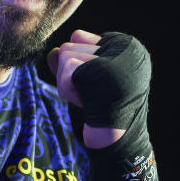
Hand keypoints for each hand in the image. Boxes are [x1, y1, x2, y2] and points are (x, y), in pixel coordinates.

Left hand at [47, 29, 124, 147]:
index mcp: (127, 45)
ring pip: (64, 57)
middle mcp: (126, 48)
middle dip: (72, 76)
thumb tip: (53, 51)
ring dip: (70, 85)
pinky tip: (89, 104)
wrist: (117, 143)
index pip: (78, 37)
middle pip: (68, 46)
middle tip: (94, 96)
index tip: (96, 86)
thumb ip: (69, 60)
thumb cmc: (100, 111)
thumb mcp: (84, 79)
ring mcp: (116, 59)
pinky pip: (65, 72)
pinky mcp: (103, 72)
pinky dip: (69, 92)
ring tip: (92, 99)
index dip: (77, 67)